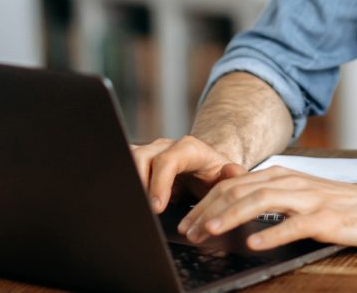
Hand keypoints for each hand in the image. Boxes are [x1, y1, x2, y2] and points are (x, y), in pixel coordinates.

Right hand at [130, 136, 247, 212]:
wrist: (204, 169)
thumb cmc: (213, 175)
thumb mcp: (227, 176)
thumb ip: (234, 174)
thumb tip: (232, 171)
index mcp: (188, 148)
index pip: (168, 160)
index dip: (160, 183)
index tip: (157, 207)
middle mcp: (164, 146)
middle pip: (141, 157)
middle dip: (138, 184)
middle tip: (141, 210)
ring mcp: (148, 152)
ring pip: (127, 159)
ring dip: (127, 182)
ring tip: (131, 206)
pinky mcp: (137, 161)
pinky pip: (122, 165)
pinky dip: (122, 181)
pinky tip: (124, 200)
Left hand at [177, 166, 356, 250]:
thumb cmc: (335, 204)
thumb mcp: (295, 193)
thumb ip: (266, 193)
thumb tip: (230, 199)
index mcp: (280, 176)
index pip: (233, 185)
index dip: (207, 202)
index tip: (188, 221)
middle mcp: (290, 182)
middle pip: (241, 191)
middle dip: (210, 210)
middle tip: (190, 230)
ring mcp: (308, 199)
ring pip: (262, 201)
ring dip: (233, 216)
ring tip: (212, 230)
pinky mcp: (325, 218)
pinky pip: (294, 224)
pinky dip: (272, 233)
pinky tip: (254, 242)